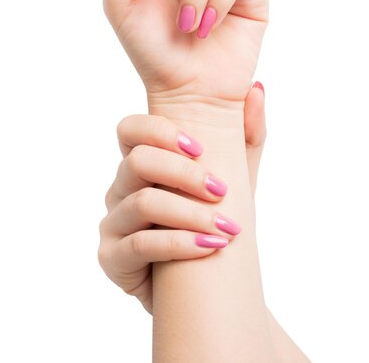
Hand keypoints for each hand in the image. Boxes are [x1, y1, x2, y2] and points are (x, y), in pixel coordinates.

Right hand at [97, 82, 265, 313]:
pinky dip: (180, 244)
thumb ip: (246, 133)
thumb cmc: (218, 218)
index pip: (130, 129)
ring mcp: (113, 222)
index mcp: (144, 161)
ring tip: (227, 229)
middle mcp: (122, 187)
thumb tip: (257, 88)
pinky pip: (139, 245)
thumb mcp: (240, 175)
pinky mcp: (111, 257)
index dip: (159, 131)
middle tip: (220, 191)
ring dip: (190, 214)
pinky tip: (210, 247)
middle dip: (183, 174)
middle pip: (137, 161)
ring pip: (142, 203)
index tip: (200, 148)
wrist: (213, 281)